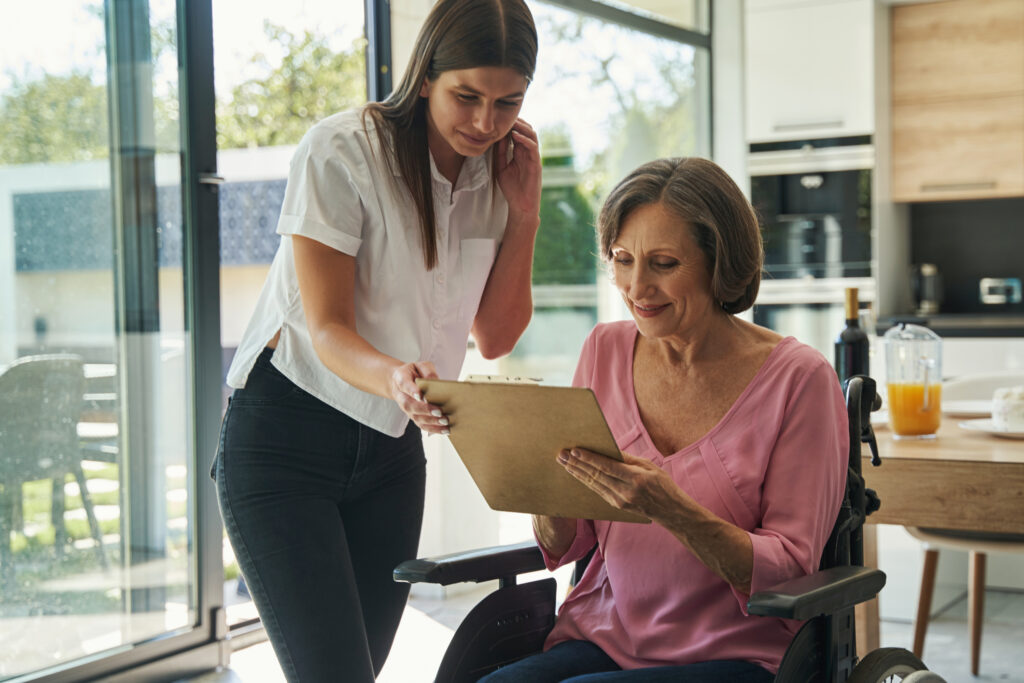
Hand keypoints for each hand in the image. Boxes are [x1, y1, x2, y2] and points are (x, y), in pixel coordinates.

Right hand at [389, 361, 448, 434]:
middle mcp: (401, 396)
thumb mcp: (420, 365)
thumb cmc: (413, 372)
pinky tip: (444, 429)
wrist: (400, 382)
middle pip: (410, 405)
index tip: (421, 395)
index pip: (405, 385)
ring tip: (445, 421)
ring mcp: (406, 408)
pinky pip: (421, 425)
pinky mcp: (413, 416)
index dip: (412, 391)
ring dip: (431, 421)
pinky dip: (433, 429)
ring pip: (416, 417)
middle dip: (425, 410)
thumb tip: (436, 381)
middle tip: (439, 412)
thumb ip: (427, 371)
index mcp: (401, 379)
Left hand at [496, 118, 540, 227]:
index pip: (518, 133)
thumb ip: (500, 153)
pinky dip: (525, 140)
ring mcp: (533, 157)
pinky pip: (532, 148)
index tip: (500, 117)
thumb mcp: (501, 168)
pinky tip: (515, 135)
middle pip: (526, 130)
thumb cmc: (512, 189)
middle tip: (505, 114)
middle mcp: (528, 153)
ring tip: (511, 121)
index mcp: (520, 153)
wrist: (521, 205)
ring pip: (532, 136)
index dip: (511, 124)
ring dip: (522, 127)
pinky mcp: (536, 164)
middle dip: (517, 121)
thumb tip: (496, 138)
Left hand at [556, 448, 683, 520]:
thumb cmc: (663, 485)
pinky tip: (577, 474)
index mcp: (635, 479)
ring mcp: (620, 501)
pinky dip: (586, 481)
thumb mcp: (650, 466)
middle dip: (577, 465)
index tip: (574, 451)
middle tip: (561, 455)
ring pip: (594, 484)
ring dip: (577, 473)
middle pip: (596, 476)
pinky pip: (598, 491)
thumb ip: (628, 459)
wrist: (671, 512)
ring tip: (564, 463)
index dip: (589, 459)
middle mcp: (625, 492)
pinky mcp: (617, 506)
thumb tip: (608, 450)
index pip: (607, 467)